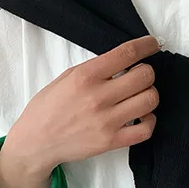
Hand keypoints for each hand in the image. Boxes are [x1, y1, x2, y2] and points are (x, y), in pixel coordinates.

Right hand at [4, 35, 160, 176]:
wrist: (35, 143)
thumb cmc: (47, 109)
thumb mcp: (65, 78)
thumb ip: (94, 69)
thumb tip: (122, 62)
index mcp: (85, 76)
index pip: (127, 53)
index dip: (146, 45)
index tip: (153, 44)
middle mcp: (98, 97)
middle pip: (144, 76)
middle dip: (146, 73)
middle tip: (138, 77)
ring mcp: (106, 121)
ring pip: (149, 100)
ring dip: (149, 95)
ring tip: (138, 97)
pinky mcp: (111, 142)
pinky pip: (146, 129)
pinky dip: (149, 121)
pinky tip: (141, 117)